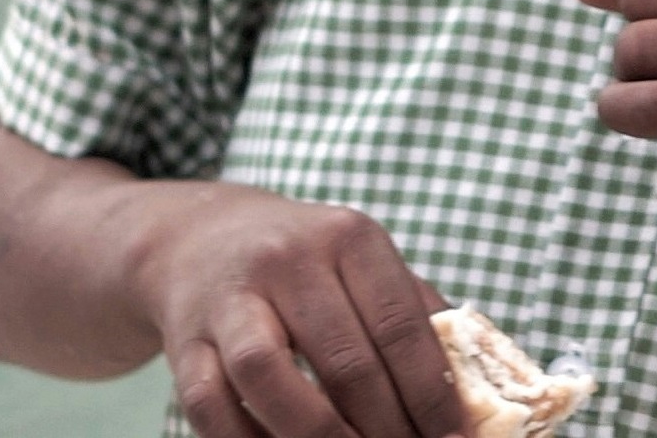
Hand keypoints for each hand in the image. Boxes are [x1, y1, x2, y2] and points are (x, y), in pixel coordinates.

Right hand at [136, 182, 470, 437]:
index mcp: (350, 238)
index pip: (400, 325)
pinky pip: (211, 405)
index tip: (454, 435)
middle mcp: (290, 260)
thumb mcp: (364, 263)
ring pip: (270, 378)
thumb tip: (470, 385)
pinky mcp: (186, 340)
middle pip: (344, 359)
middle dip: (384, 426)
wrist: (201, 239)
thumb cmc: (307, 263)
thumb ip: (415, 313)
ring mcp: (231, 299)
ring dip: (318, 436)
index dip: (431, 391)